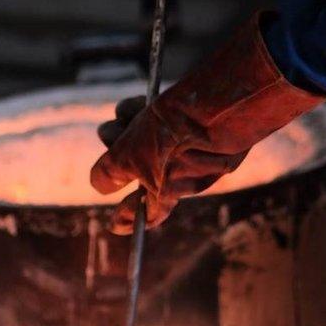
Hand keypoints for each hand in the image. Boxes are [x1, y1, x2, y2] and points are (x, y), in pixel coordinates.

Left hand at [88, 15, 325, 235]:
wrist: (225, 103)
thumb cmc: (178, 137)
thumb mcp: (135, 156)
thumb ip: (113, 171)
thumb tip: (99, 185)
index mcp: (170, 192)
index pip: (148, 214)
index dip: (128, 219)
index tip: (115, 225)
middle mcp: (184, 176)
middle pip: (139, 167)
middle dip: (118, 149)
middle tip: (107, 132)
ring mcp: (195, 150)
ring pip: (149, 140)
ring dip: (129, 125)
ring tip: (124, 109)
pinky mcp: (204, 125)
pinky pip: (167, 122)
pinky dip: (150, 111)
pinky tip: (141, 99)